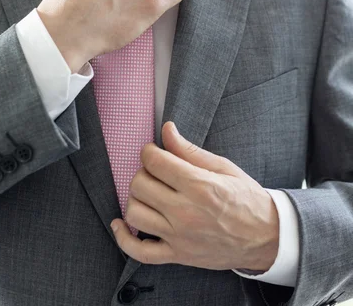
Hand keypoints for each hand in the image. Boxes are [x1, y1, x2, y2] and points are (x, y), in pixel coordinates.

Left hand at [110, 121, 279, 270]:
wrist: (266, 237)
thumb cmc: (246, 199)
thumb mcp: (222, 167)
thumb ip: (189, 150)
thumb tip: (167, 129)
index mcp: (198, 185)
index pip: (154, 161)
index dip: (149, 151)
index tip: (154, 152)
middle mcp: (185, 212)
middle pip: (140, 184)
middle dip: (144, 172)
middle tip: (156, 172)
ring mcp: (179, 237)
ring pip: (135, 213)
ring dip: (136, 198)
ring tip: (149, 193)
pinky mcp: (177, 256)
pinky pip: (139, 252)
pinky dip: (124, 238)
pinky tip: (120, 224)